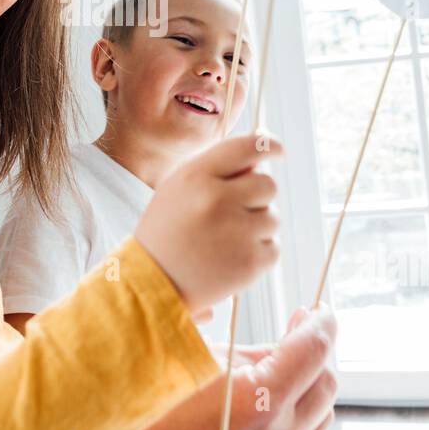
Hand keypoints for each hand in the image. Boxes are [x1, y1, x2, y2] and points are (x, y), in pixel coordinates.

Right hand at [123, 304, 338, 429]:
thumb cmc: (155, 405)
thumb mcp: (200, 360)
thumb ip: (253, 351)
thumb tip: (288, 339)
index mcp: (260, 399)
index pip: (314, 349)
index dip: (321, 321)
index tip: (319, 309)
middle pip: (326, 380)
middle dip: (316, 348)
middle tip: (297, 326)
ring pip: (321, 412)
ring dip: (311, 380)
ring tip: (287, 359)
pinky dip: (301, 408)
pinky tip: (278, 392)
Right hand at [134, 133, 282, 312]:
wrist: (151, 283)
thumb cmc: (167, 232)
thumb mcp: (178, 188)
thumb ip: (216, 169)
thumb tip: (259, 162)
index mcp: (197, 176)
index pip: (246, 148)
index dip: (269, 146)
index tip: (277, 150)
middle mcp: (218, 199)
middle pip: (268, 185)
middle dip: (257, 197)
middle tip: (234, 213)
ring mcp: (236, 232)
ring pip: (273, 218)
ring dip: (257, 227)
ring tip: (225, 240)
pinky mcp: (249, 263)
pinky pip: (274, 247)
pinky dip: (258, 253)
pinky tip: (230, 258)